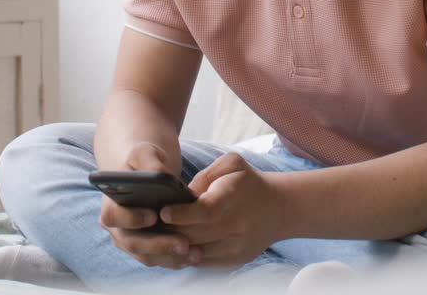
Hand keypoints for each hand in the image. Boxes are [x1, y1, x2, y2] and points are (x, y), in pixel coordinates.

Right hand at [97, 142, 196, 268]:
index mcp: (110, 204)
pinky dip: (177, 260)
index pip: (113, 216)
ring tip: (194, 253)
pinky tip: (195, 255)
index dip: (131, 218)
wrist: (145, 174)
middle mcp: (117, 228)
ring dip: (171, 257)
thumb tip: (162, 174)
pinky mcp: (147, 250)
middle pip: (132, 243)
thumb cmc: (144, 161)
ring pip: (147, 256)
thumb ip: (150, 161)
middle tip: (183, 244)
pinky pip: (159, 260)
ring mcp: (131, 241)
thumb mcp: (145, 154)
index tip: (153, 216)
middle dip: (158, 245)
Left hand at [159, 152, 286, 269]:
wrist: (278, 209)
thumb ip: (205, 175)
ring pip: (196, 251)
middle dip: (169, 230)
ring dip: (174, 245)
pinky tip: (174, 244)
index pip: (206, 210)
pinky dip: (186, 255)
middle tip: (149, 224)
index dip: (182, 213)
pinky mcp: (234, 260)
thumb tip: (183, 196)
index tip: (163, 211)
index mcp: (233, 197)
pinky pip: (203, 262)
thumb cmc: (248, 182)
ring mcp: (236, 246)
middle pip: (195, 234)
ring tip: (156, 236)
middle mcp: (237, 225)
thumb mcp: (231, 164)